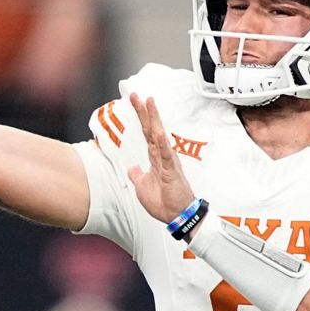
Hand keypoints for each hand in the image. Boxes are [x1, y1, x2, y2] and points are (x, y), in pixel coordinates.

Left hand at [127, 93, 196, 223]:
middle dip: (144, 111)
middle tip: (136, 94)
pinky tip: (159, 131)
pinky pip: (166, 155)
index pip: (147, 133)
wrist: (177, 216)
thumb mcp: (142, 186)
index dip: (140, 117)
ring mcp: (168, 162)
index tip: (134, 101)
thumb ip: (137, 175)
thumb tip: (132, 167)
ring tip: (149, 103)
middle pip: (151, 129)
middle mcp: (162, 156)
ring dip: (153, 119)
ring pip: (159, 136)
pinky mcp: (172, 172)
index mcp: (156, 158)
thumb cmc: (164, 202)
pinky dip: (163, 143)